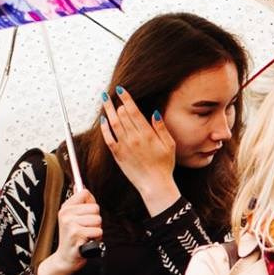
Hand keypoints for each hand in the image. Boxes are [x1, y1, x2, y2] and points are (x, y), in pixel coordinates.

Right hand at [37, 187, 102, 274]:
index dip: (91, 204)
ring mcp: (70, 224)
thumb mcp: (72, 218)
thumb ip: (80, 203)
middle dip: (95, 220)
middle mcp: (66, 214)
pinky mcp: (77, 235)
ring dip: (96, 231)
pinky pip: (98, 231)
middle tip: (86, 229)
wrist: (66, 258)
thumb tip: (81, 186)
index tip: (86, 213)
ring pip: (98, 220)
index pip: (85, 193)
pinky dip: (96, 239)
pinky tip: (87, 242)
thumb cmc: (72, 238)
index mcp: (65, 208)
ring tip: (86, 236)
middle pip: (95, 208)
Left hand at [99, 88, 179, 212]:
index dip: (126, 98)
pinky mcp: (118, 154)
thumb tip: (154, 113)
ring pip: (113, 123)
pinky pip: (108, 138)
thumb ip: (161, 128)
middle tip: (113, 95)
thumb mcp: (169, 145)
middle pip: (122, 114)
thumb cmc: (164, 165)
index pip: (133, 111)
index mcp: (147, 134)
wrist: (155, 184)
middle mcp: (134, 138)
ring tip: (104, 100)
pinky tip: (103, 120)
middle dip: (117, 103)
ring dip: (108, 110)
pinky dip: (104, 128)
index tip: (121, 89)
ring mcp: (125, 146)